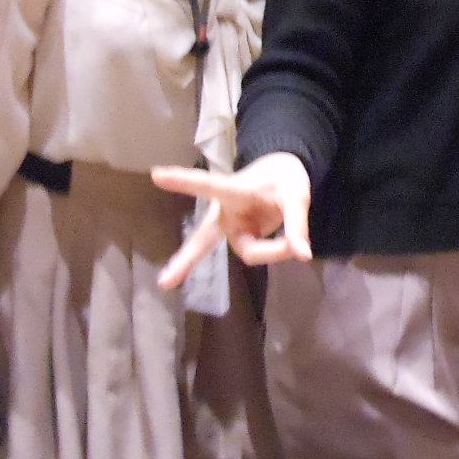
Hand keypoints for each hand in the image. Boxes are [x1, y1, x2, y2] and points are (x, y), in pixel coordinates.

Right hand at [153, 152, 312, 283]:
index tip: (157, 175)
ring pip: (250, 252)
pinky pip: (257, 253)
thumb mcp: (297, 196)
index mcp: (233, 191)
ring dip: (274, 250)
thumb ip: (297, 225)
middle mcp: (225, 213)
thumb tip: (302, 255)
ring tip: (295, 240)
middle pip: (203, 239)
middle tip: (164, 283)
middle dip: (185, 260)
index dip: (183, 181)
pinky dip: (275, 251)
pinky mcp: (239, 239)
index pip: (207, 186)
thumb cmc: (284, 179)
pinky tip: (287, 245)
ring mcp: (231, 229)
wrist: (283, 176)